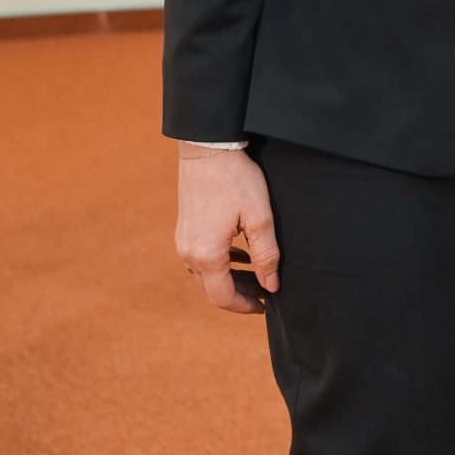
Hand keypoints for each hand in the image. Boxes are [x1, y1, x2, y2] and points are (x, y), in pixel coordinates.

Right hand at [174, 144, 279, 313]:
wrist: (207, 148)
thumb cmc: (235, 179)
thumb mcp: (259, 216)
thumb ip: (266, 254)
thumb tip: (271, 286)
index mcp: (207, 254)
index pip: (223, 297)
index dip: (244, 306)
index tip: (264, 305)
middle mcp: (189, 253)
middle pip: (213, 289)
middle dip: (239, 295)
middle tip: (264, 291)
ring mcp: (184, 241)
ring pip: (206, 275)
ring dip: (230, 280)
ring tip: (257, 275)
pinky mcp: (184, 230)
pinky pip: (201, 259)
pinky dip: (221, 264)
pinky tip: (241, 255)